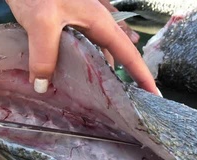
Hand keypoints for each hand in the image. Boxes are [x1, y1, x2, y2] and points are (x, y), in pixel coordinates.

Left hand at [5, 0, 158, 95]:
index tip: (155, 94)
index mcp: (99, 21)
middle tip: (122, 102)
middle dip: (122, 77)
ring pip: (97, 51)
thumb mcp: (41, 22)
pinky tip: (72, 72)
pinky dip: (83, 61)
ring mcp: (80, 20)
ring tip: (98, 94)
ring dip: (99, 70)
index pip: (128, 53)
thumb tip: (43, 86)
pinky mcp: (65, 21)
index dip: (142, 75)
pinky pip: (83, 46)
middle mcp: (94, 22)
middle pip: (114, 54)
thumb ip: (44, 55)